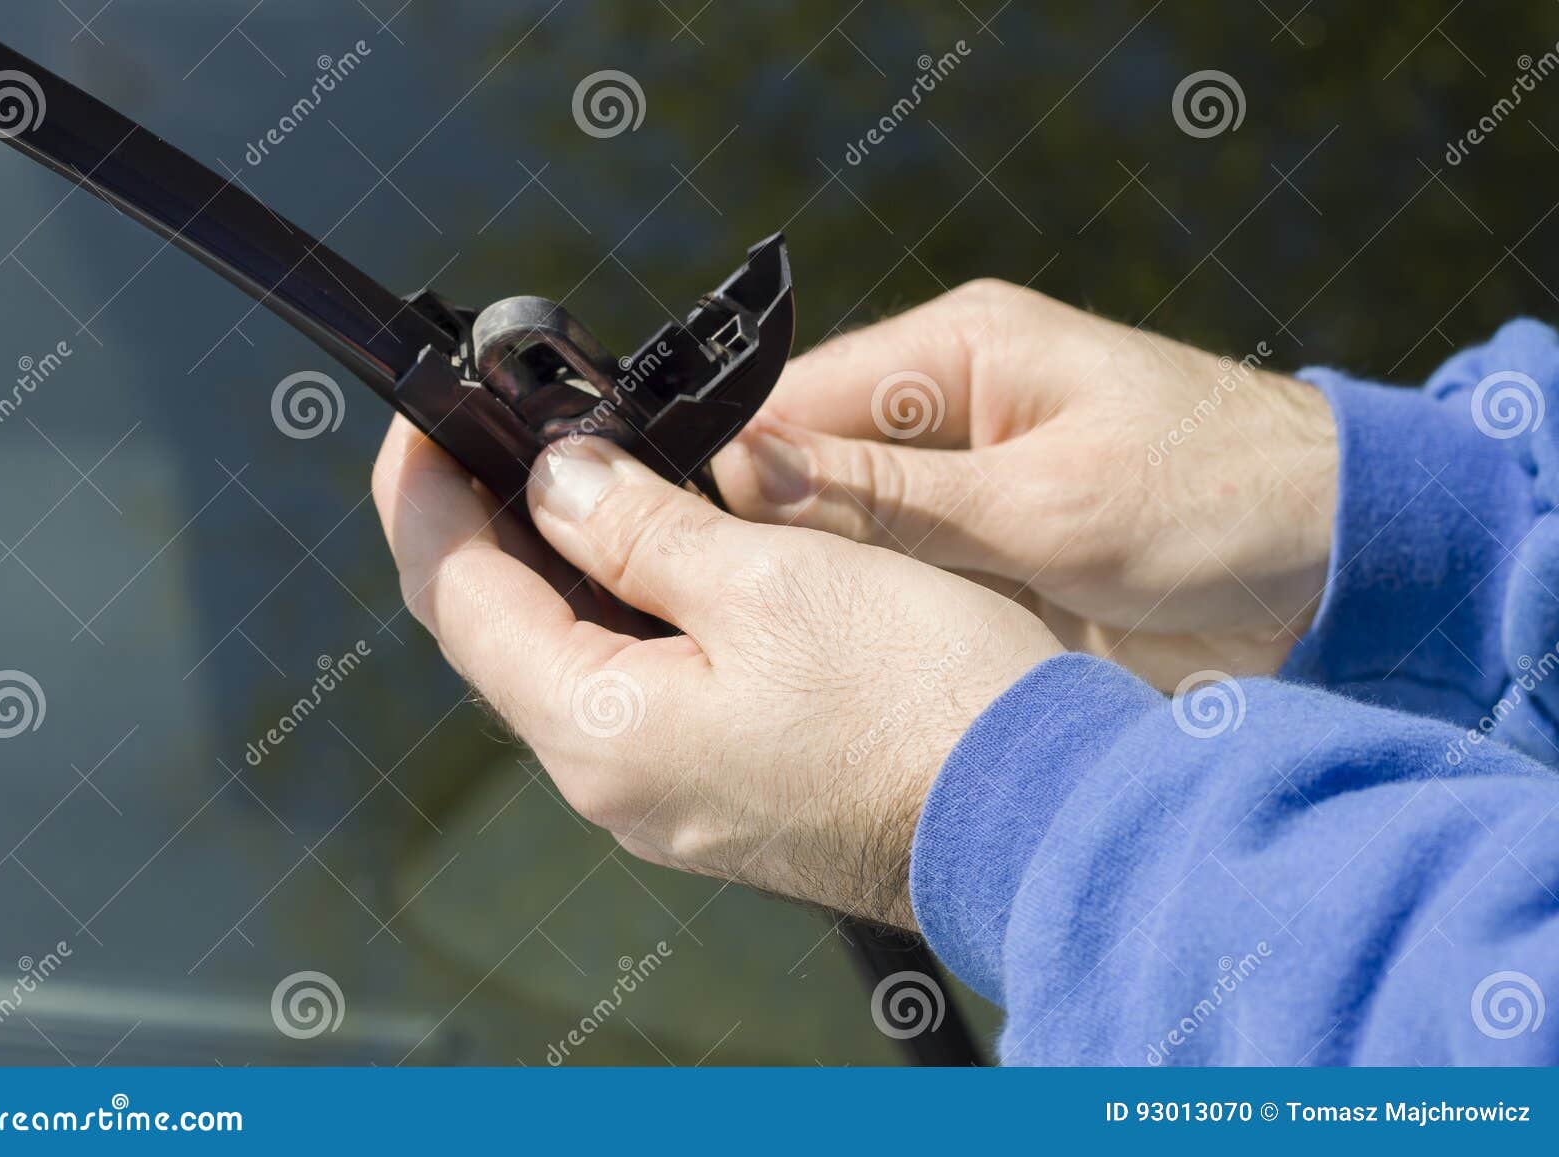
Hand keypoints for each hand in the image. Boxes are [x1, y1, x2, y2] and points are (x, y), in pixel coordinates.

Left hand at [371, 417, 1059, 927]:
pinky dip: (622, 612)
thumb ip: (642, 529)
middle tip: (493, 428)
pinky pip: (635, 692)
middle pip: (502, 634)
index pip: (458, 599)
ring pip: (570, 662)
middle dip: (482, 524)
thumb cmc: (922, 700)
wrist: (1039, 817)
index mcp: (603, 730)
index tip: (422, 418)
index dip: (423, 497)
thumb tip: (560, 482)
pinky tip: (652, 553)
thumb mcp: (771, 579)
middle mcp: (617, 782)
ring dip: (555, 564)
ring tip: (569, 468)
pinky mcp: (725, 791)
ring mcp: (671, 796)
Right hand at [711, 280, 1337, 689]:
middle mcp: (951, 411)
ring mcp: (970, 489)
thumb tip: (743, 467)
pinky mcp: (994, 554)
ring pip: (848, 535)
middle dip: (769, 540)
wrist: (1347, 572)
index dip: (735, 475)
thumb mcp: (1046, 505)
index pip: (795, 401)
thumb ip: (891, 496)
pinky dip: (880, 619)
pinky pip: (903, 581)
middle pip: (809, 470)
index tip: (681, 552)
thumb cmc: (1223, 502)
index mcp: (960, 352)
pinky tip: (847, 665)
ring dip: (823, 588)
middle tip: (719, 620)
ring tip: (771, 651)